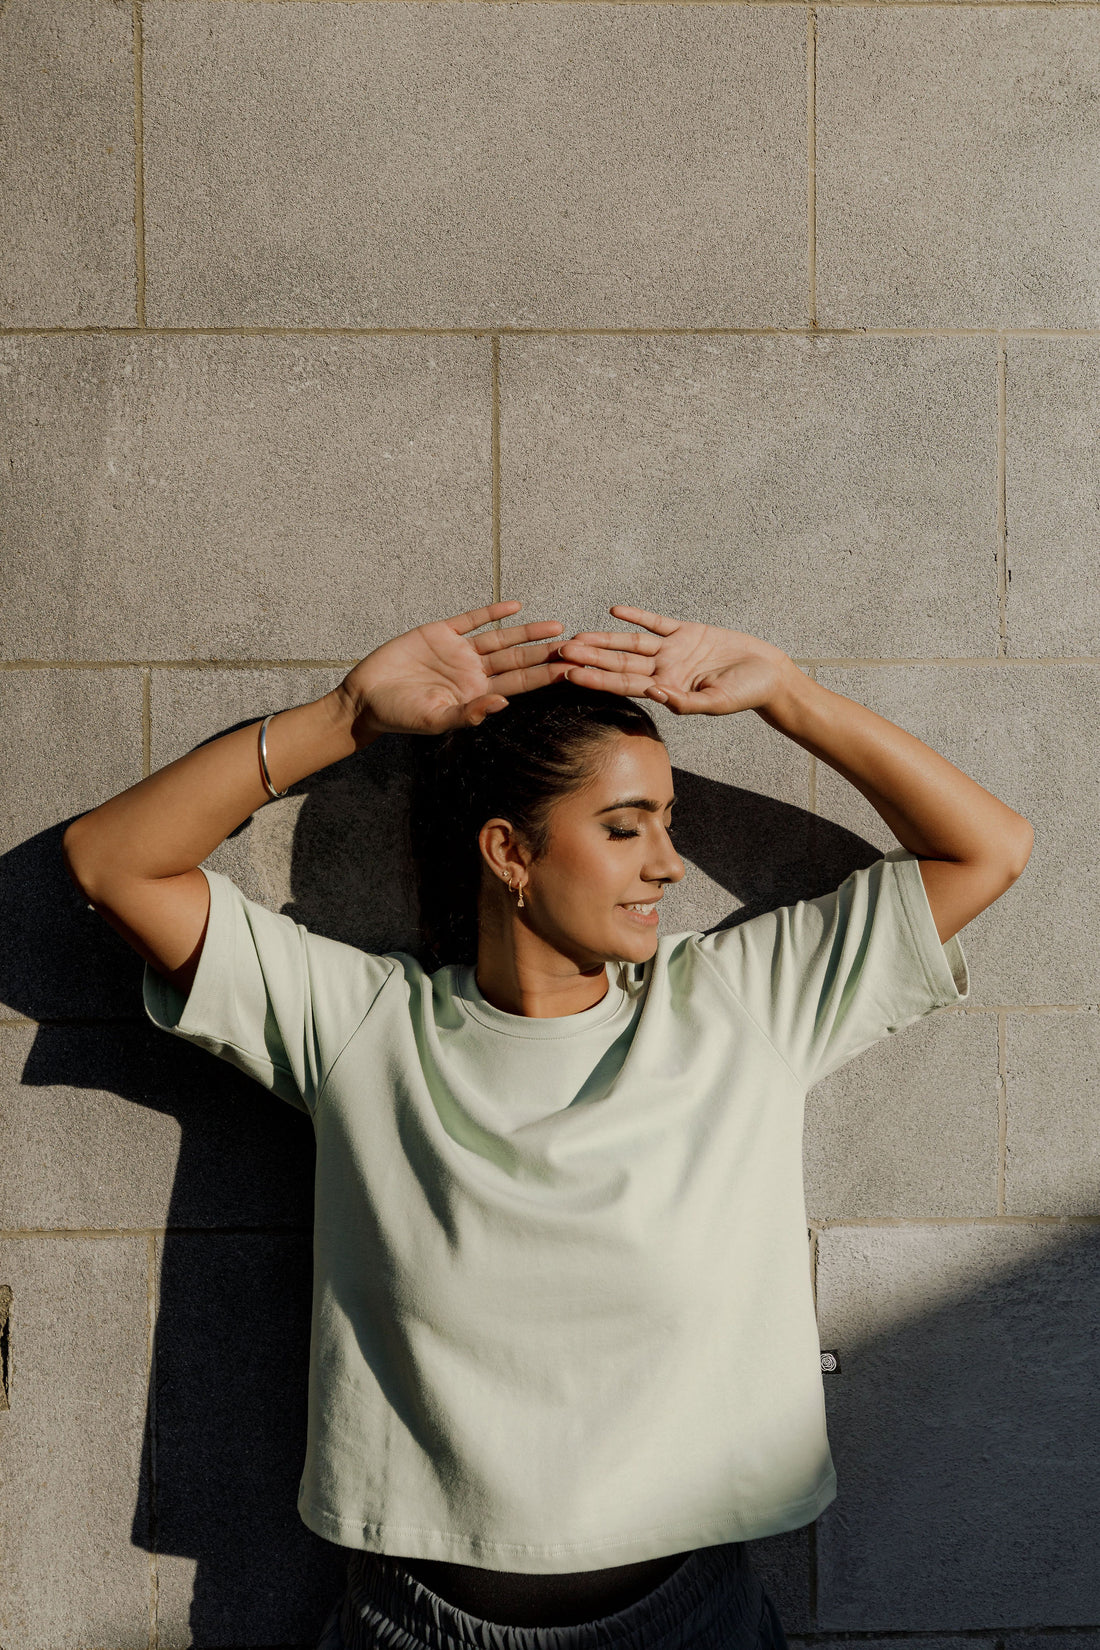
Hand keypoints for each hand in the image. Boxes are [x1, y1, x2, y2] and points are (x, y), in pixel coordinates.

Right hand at [339, 601, 569, 741]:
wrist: (367, 697)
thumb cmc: (400, 715)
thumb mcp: (434, 720)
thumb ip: (468, 714)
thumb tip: (502, 705)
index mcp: (477, 695)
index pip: (519, 684)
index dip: (545, 676)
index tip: (572, 671)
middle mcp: (474, 672)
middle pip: (517, 660)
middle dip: (546, 653)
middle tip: (577, 645)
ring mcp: (459, 652)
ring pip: (501, 639)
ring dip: (528, 632)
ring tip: (556, 627)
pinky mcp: (441, 633)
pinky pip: (471, 621)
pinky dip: (492, 612)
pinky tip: (514, 606)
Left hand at [556, 605, 798, 716]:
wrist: (768, 674)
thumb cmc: (746, 694)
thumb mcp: (717, 703)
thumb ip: (685, 702)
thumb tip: (655, 694)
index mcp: (666, 691)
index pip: (624, 686)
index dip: (596, 680)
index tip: (569, 675)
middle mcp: (664, 671)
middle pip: (619, 665)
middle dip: (589, 659)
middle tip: (558, 653)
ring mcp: (673, 651)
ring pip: (630, 644)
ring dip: (604, 639)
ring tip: (576, 636)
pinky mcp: (686, 632)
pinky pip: (656, 622)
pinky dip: (636, 615)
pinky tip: (614, 609)